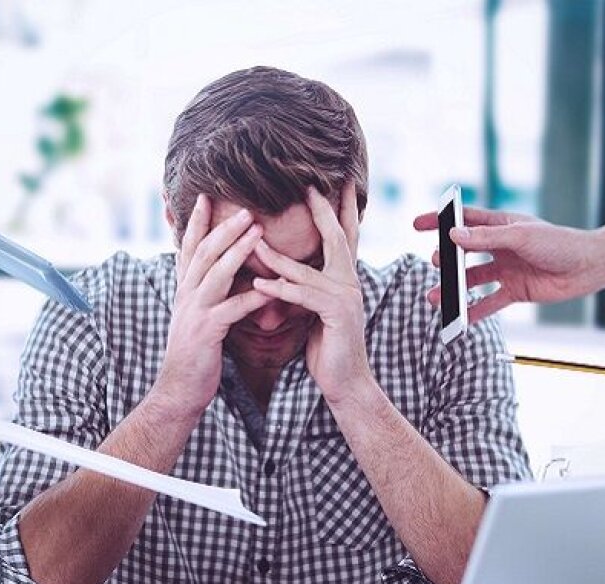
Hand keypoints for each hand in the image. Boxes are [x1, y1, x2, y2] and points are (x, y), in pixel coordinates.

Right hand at [152, 195, 271, 416]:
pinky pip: (232, 309)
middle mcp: (186, 295)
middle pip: (204, 252)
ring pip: (216, 273)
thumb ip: (205, 292)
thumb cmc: (194, 353)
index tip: (207, 197)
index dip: (197, 222)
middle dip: (223, 227)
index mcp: (184, 289)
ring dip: (237, 251)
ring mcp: (194, 312)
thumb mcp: (196, 315)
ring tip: (258, 232)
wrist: (178, 389)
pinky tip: (271, 288)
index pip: (190, 248)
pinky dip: (252, 297)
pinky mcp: (207, 332)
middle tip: (246, 207)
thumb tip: (217, 273)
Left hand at [252, 183, 371, 404]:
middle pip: (337, 238)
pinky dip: (279, 290)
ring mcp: (346, 298)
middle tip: (309, 185)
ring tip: (254, 241)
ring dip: (278, 256)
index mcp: (345, 278)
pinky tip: (258, 285)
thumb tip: (289, 269)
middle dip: (323, 210)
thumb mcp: (317, 309)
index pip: (344, 235)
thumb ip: (309, 286)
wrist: (346, 382)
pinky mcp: (336, 315)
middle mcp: (350, 282)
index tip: (338, 182)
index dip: (341, 208)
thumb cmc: (327, 346)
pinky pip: (302, 297)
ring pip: (308, 269)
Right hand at [413, 208, 601, 321]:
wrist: (589, 267)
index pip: (464, 220)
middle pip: (464, 253)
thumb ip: (486, 237)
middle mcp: (500, 247)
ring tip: (436, 298)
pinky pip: (489, 302)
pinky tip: (460, 319)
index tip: (418, 224)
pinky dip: (474, 311)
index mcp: (501, 225)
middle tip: (435, 264)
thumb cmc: (559, 243)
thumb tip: (453, 236)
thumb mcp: (520, 236)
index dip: (440, 221)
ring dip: (454, 289)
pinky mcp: (515, 291)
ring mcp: (506, 270)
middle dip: (446, 260)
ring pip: (472, 280)